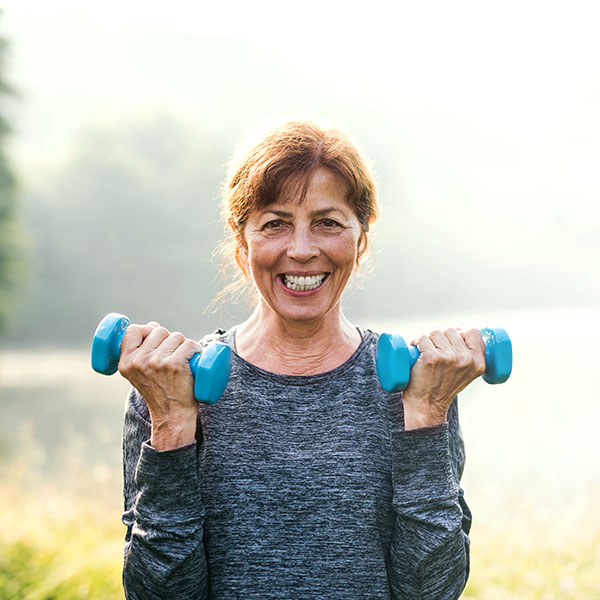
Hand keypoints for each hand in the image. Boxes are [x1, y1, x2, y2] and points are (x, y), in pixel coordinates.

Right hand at [118, 321, 201, 449]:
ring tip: (183, 361)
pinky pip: (189, 344)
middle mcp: (139, 362)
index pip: (132, 331)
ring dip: (184, 345)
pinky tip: (194, 359)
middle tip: (172, 357)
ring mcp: (157, 362)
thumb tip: (152, 325)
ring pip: (176, 336)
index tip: (155, 338)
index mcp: (126, 363)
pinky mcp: (175, 365)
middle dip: (169, 339)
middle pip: (159, 331)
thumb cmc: (160, 391)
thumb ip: (141, 351)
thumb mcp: (140, 373)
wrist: (172, 415)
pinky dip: (196, 349)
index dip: (146, 330)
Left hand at [401, 328, 485, 429]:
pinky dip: (415, 343)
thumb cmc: (441, 387)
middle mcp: (465, 359)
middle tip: (434, 352)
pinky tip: (416, 354)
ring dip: (427, 340)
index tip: (451, 341)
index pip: (473, 332)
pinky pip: (422, 338)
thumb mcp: (465, 373)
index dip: (460, 332)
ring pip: (435, 333)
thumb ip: (468, 354)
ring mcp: (448, 358)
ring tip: (424, 354)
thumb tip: (460, 330)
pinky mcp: (431, 357)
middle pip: (450, 331)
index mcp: (478, 363)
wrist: (426, 405)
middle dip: (440, 338)